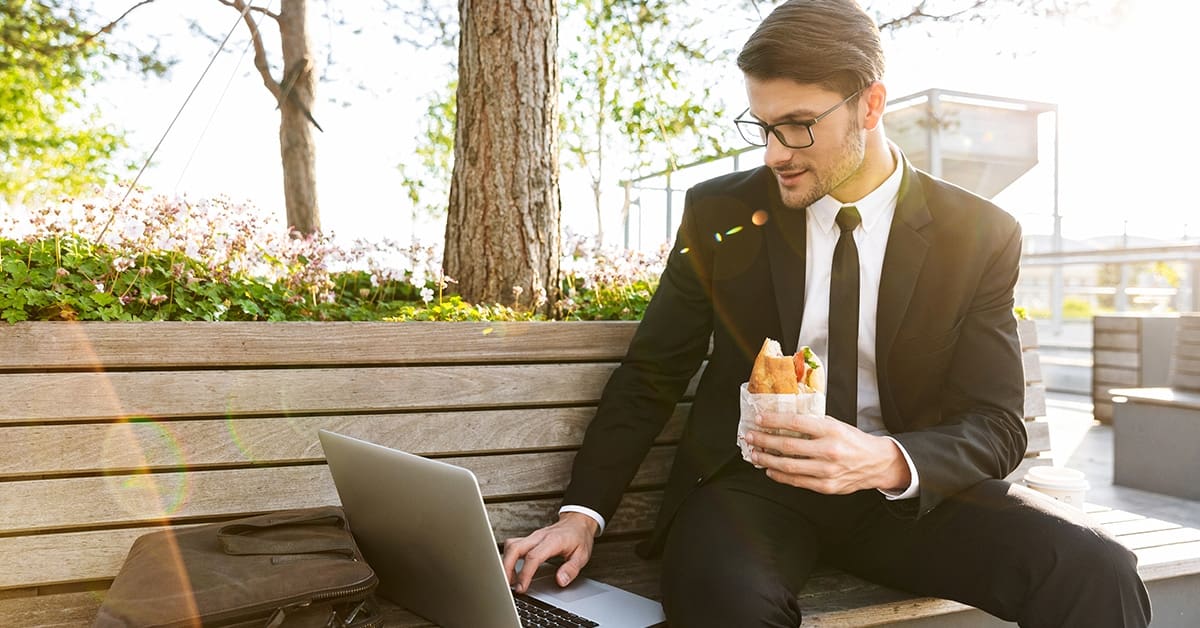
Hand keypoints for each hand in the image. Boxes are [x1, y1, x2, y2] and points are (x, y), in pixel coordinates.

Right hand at [501, 512, 596, 593]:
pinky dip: (509, 557)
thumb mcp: (582, 555)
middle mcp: (539, 537)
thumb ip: (571, 569)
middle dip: (507, 568)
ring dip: (506, 562)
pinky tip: (512, 568)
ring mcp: (533, 536)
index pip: (533, 557)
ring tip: (509, 579)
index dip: (525, 574)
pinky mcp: (529, 538)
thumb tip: (560, 581)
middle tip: (507, 585)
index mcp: (553, 541)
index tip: (521, 587)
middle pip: (515, 548)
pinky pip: (513, 545)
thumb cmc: (579, 538)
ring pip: (511, 545)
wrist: (577, 522)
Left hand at [744, 411, 909, 493]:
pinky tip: (770, 470)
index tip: (759, 419)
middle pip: (787, 446)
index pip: (795, 423)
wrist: (876, 463)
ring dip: (767, 460)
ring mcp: (827, 471)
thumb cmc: (854, 441)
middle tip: (750, 437)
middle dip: (764, 441)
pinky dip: (780, 476)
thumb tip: (784, 420)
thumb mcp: (836, 425)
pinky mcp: (826, 486)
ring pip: (789, 466)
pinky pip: (797, 481)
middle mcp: (829, 451)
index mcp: (831, 431)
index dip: (774, 421)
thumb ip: (813, 424)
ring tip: (755, 454)